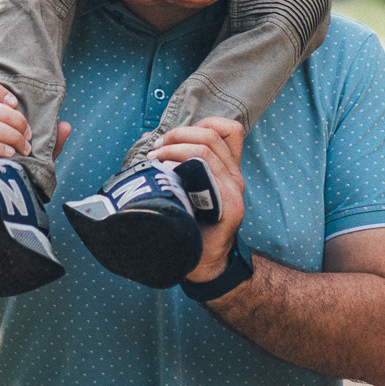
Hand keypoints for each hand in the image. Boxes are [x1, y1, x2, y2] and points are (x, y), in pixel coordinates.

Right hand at [0, 80, 70, 161]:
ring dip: (10, 133)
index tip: (15, 103)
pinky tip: (12, 156)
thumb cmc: (10, 172)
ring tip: (23, 148)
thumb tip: (66, 126)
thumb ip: (48, 141)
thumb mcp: (31, 155)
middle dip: (13, 119)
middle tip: (27, 134)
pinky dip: (0, 146)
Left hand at [148, 117, 245, 282]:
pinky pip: (209, 174)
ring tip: (156, 159)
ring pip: (207, 150)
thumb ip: (177, 161)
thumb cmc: (190, 222)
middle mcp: (235, 175)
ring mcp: (235, 189)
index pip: (228, 129)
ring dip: (176, 147)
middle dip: (179, 134)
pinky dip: (183, 164)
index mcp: (227, 168)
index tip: (175, 136)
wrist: (203, 262)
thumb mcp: (186, 186)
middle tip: (156, 148)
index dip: (202, 122)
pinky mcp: (231, 205)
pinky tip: (167, 171)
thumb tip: (149, 139)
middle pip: (212, 134)